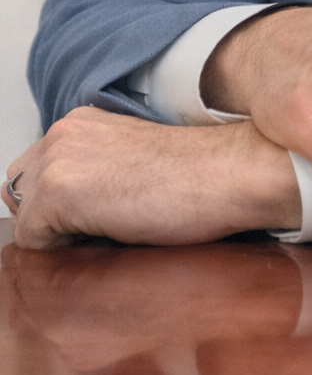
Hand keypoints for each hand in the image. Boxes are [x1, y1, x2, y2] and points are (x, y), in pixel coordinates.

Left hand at [2, 107, 300, 249]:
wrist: (228, 173)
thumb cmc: (197, 178)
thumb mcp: (132, 164)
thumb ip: (96, 176)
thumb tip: (70, 221)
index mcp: (81, 122)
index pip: (36, 175)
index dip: (61, 208)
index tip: (100, 216)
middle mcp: (62, 131)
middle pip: (20, 194)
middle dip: (50, 219)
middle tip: (102, 229)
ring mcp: (57, 158)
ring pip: (26, 218)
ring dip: (57, 235)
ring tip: (109, 233)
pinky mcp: (59, 190)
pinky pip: (33, 242)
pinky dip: (65, 252)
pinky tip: (111, 236)